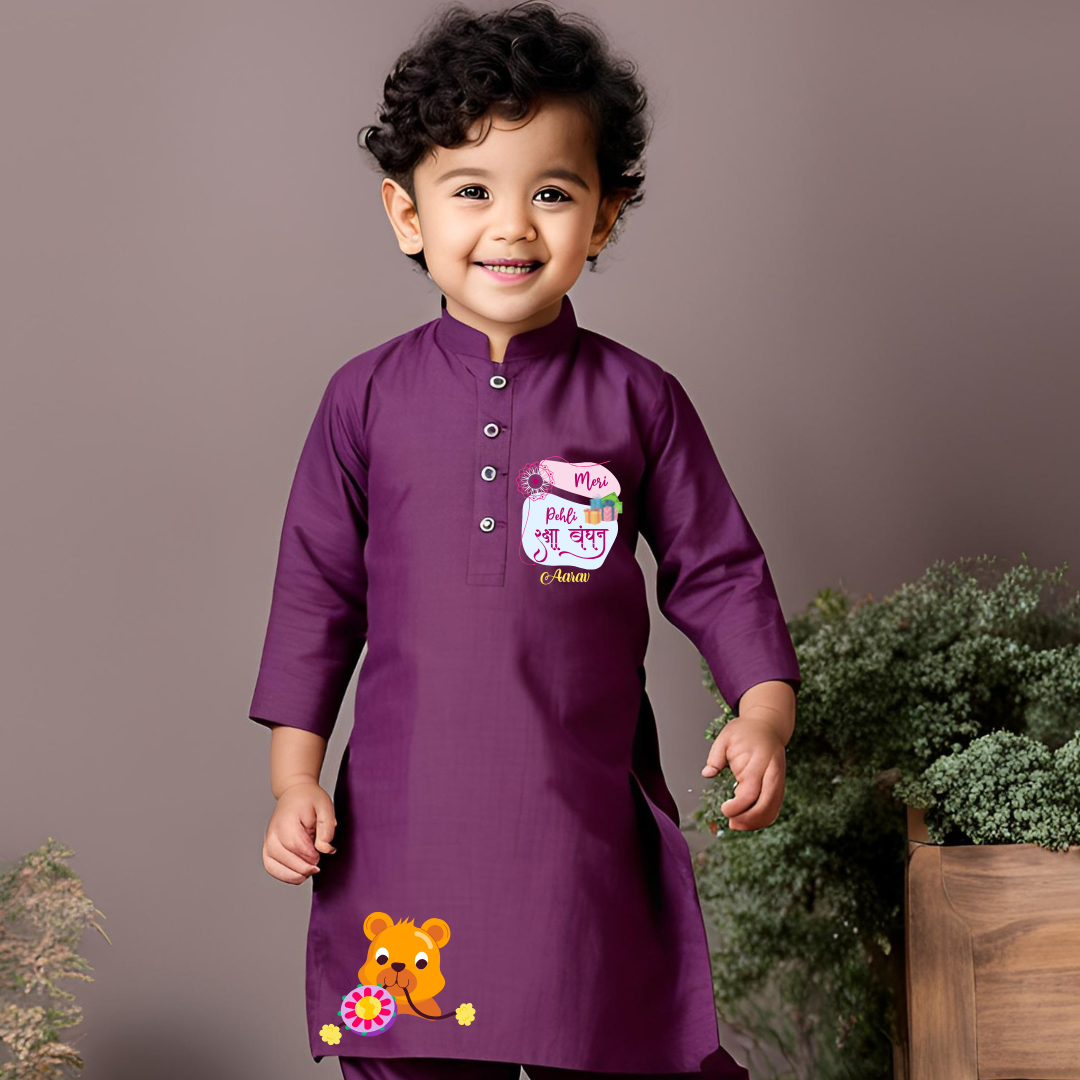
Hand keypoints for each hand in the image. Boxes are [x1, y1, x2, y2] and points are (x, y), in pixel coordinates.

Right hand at [263, 780, 337, 883]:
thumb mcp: (325, 807)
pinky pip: (270, 868)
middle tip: (317, 865)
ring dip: (294, 875)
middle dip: (304, 867)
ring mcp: (267, 841)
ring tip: (309, 871)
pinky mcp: (267, 848)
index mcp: (286, 820)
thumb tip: (325, 850)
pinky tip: (299, 874)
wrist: (295, 793)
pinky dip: (284, 875)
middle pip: (284, 858)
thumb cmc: (310, 799)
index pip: (295, 844)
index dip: (310, 855)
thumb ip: (328, 828)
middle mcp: (272, 832)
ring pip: (274, 867)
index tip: (321, 854)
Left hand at [700, 713, 786, 830]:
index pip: (750, 792)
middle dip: (748, 819)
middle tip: (731, 823)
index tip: (724, 809)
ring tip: (736, 825)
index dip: (738, 807)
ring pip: (773, 809)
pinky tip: (749, 821)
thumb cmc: (746, 731)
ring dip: (756, 822)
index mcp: (758, 761)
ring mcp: (779, 781)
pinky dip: (763, 818)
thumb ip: (715, 756)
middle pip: (766, 805)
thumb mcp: (725, 736)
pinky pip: (775, 807)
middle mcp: (772, 773)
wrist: (769, 726)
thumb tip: (707, 773)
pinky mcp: (780, 786)